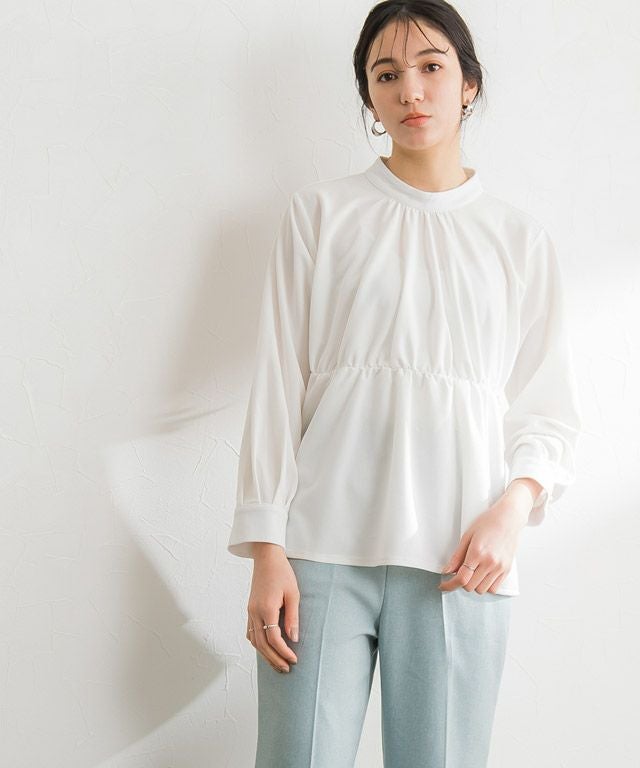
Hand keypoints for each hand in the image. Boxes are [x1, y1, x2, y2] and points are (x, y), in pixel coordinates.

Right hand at [246, 545, 299, 672]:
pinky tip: (266, 649)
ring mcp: (250, 611)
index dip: (284, 652)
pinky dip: (258, 644)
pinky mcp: (249, 609)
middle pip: (262, 644)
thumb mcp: (293, 594)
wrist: (267, 558)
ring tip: (278, 664)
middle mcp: (254, 612)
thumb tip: (294, 639)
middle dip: (274, 659)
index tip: (294, 659)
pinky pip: (250, 632)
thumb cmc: (282, 573)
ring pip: (254, 641)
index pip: (273, 638)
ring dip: (265, 655)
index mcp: (266, 608)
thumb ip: (293, 617)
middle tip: (287, 669)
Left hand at [438, 490, 530, 594]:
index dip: (450, 585)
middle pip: (470, 586)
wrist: (508, 519)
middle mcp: (490, 562)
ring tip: (473, 572)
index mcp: (477, 552)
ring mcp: (499, 568)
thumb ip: (456, 556)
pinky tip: (482, 575)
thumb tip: (447, 571)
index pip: (462, 578)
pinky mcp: (507, 570)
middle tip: (460, 572)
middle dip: (461, 582)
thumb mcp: (467, 536)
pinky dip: (485, 586)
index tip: (444, 586)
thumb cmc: (487, 523)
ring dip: (474, 585)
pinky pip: (494, 589)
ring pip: (481, 590)